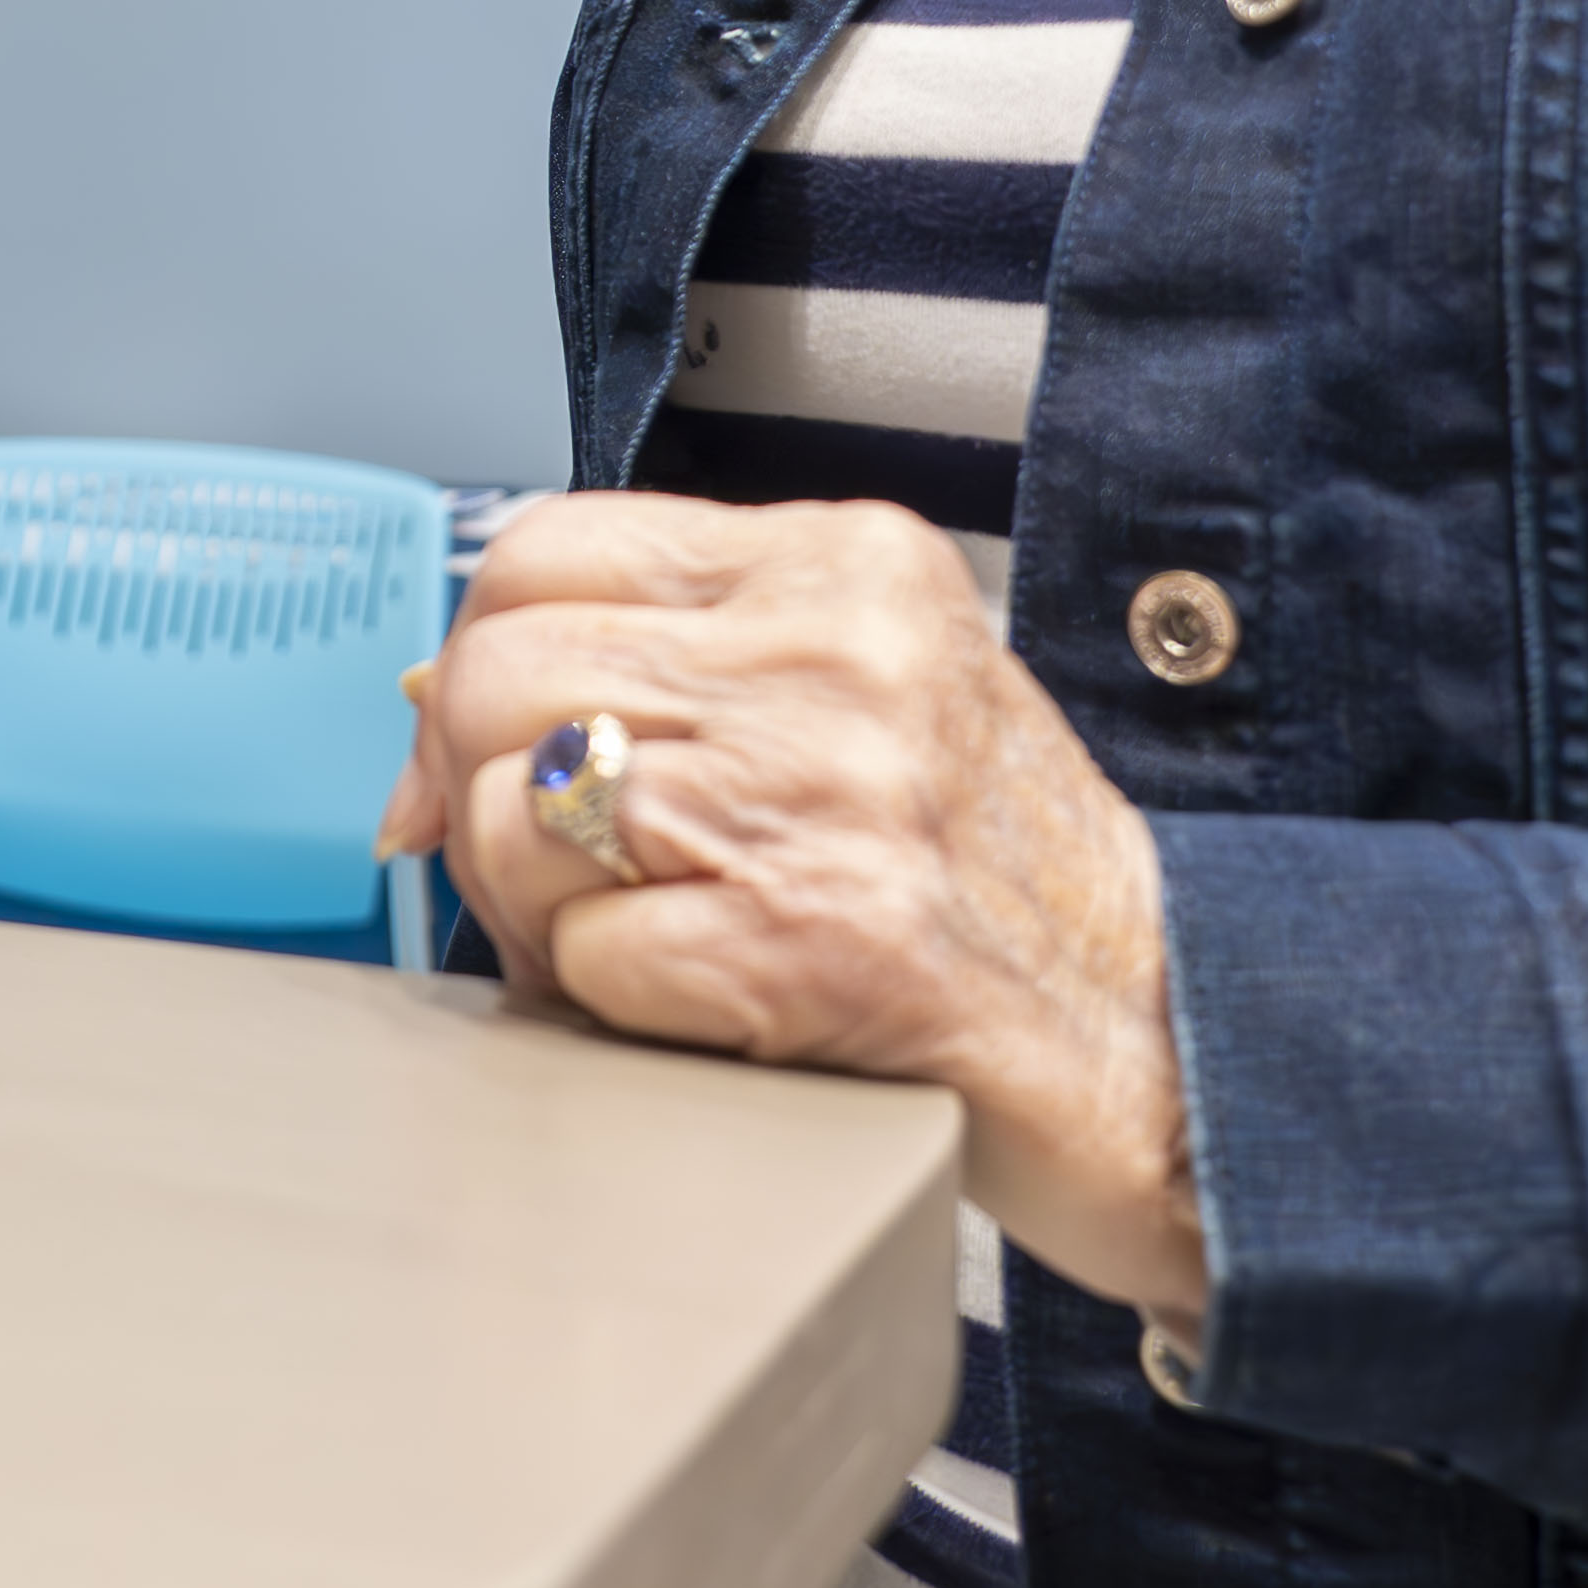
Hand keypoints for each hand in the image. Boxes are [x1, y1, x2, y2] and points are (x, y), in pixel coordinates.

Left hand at [383, 492, 1208, 1337]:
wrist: (1161, 1038)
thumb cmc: (996, 881)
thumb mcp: (859, 697)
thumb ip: (675, 661)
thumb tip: (426, 697)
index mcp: (843, 563)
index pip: (541, 548)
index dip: (475, 659)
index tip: (487, 747)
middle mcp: (835, 653)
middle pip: (500, 674)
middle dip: (478, 793)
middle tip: (545, 873)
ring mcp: (825, 793)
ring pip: (518, 808)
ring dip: (534, 909)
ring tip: (626, 941)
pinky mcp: (812, 941)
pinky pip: (582, 953)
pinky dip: (604, 1001)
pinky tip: (695, 1003)